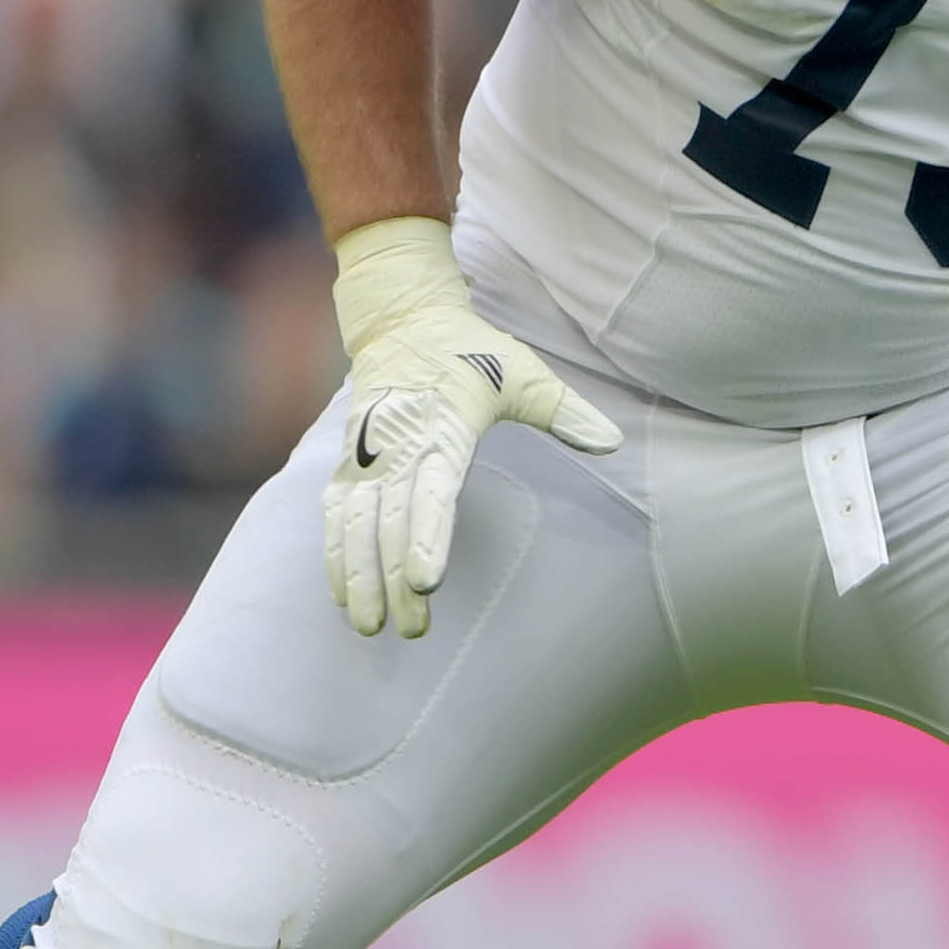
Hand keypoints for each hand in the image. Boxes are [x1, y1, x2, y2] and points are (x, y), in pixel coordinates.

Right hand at [320, 217, 621, 637]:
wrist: (405, 320)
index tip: (427, 581)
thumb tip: (613, 442)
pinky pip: (336, 516)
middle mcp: (397, 445)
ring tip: (370, 627)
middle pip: (391, 521)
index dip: (428, 537)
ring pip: (356, 524)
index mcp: (443, 426)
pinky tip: (342, 598)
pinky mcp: (350, 463)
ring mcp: (367, 455)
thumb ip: (566, 412)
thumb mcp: (525, 374)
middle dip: (394, 578)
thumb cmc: (472, 352)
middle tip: (409, 627)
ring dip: (359, 576)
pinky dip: (335, 556)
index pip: (433, 490)